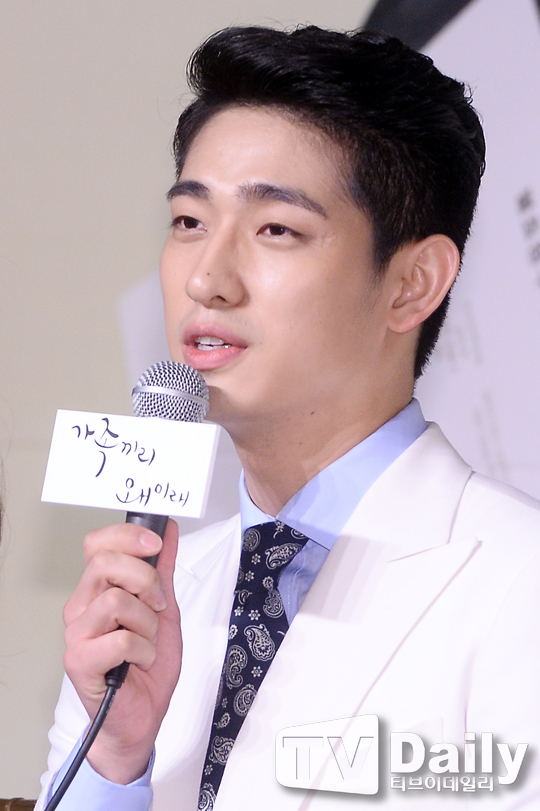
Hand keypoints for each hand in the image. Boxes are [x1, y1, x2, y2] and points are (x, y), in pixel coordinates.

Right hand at [62, 519, 180, 783]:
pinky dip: (144, 650)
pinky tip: (141, 661)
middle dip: (145, 578)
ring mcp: (77, 633)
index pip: (97, 543)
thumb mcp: (164, 608)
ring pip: (115, 600)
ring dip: (147, 622)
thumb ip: (162, 569)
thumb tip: (167, 528)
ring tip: (148, 641)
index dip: (127, 535)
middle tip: (158, 604)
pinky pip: (120, 639)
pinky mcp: (79, 661)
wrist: (142, 717)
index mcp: (97, 588)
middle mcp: (81, 606)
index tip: (155, 546)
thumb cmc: (147, 663)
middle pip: (104, 563)